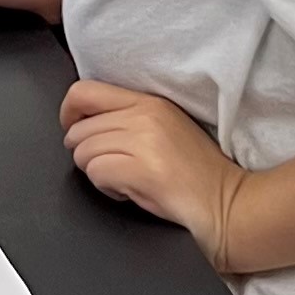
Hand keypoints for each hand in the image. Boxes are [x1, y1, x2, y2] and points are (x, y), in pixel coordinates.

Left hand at [63, 80, 255, 268]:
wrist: (226, 202)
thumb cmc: (196, 174)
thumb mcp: (164, 129)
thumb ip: (128, 119)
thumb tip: (85, 123)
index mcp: (149, 102)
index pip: (85, 92)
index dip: (68, 113)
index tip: (71, 128)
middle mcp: (145, 115)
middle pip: (78, 130)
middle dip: (85, 153)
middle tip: (110, 167)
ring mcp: (143, 141)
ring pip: (82, 153)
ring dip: (97, 172)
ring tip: (123, 179)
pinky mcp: (141, 169)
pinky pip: (95, 174)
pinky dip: (106, 188)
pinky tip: (128, 191)